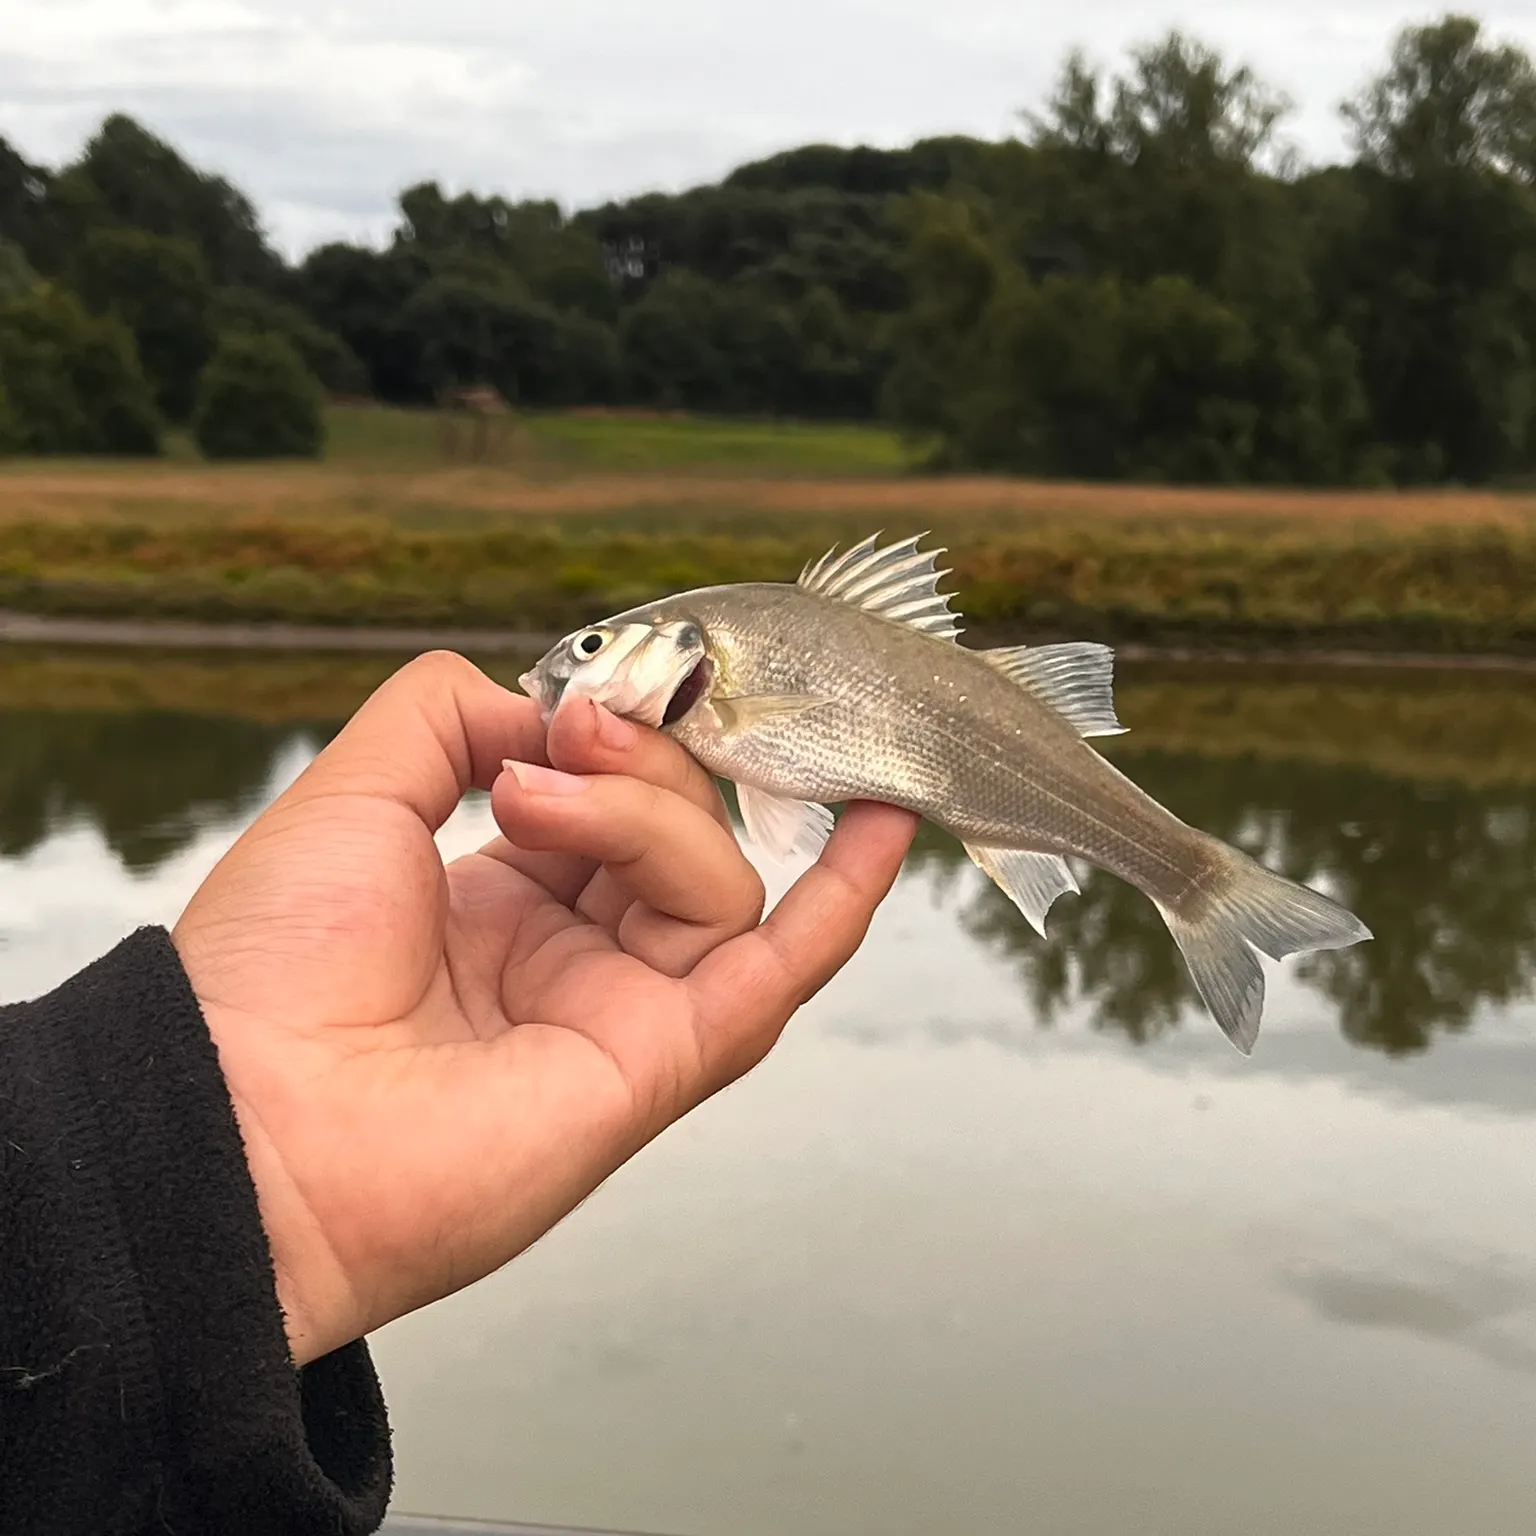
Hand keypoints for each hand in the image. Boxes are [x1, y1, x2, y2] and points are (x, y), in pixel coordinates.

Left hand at [171, 651, 916, 1365]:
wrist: (243, 1118)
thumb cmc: (271, 970)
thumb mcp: (354, 792)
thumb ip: (452, 716)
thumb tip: (549, 707)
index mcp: (499, 903)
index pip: (612, 799)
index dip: (613, 739)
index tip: (580, 701)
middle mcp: (572, 958)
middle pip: (678, 831)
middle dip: (636, 766)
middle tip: (565, 741)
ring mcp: (622, 1010)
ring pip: (716, 880)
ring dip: (650, 815)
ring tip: (546, 804)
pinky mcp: (662, 1060)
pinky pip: (780, 972)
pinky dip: (844, 900)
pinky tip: (884, 820)